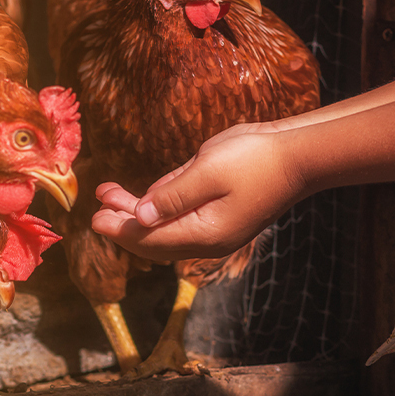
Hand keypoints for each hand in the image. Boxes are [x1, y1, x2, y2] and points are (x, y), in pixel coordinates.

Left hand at [90, 124, 302, 260]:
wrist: (300, 155)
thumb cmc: (256, 158)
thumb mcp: (207, 171)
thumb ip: (171, 195)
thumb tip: (140, 217)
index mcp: (205, 234)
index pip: (150, 239)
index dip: (119, 229)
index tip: (94, 217)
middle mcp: (209, 240)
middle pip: (155, 240)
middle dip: (124, 223)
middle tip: (97, 206)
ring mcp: (217, 230)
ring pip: (167, 229)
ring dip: (138, 213)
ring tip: (110, 195)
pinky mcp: (223, 216)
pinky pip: (182, 218)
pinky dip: (160, 208)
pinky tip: (143, 197)